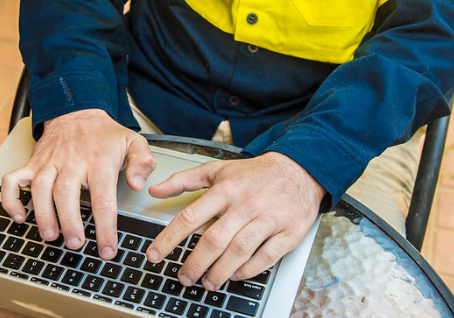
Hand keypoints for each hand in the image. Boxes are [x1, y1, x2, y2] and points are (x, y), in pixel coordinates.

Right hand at [1, 109, 155, 258]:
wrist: (76, 111)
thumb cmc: (104, 134)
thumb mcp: (133, 142)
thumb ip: (142, 163)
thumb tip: (137, 184)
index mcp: (98, 161)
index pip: (103, 198)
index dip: (105, 227)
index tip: (107, 249)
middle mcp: (71, 162)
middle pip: (66, 194)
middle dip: (69, 222)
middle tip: (75, 244)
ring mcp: (49, 163)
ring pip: (40, 188)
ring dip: (43, 214)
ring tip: (50, 235)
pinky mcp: (32, 164)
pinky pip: (14, 180)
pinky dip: (11, 198)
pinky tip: (19, 215)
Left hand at [145, 152, 323, 290]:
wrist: (299, 169)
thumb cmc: (254, 174)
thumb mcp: (216, 170)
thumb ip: (183, 180)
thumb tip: (154, 190)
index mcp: (225, 190)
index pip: (190, 217)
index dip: (168, 239)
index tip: (154, 255)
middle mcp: (245, 205)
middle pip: (214, 240)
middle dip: (194, 264)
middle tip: (183, 277)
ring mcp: (268, 219)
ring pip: (239, 251)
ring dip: (219, 272)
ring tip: (207, 283)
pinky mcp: (288, 232)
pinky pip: (266, 257)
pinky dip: (249, 270)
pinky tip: (235, 276)